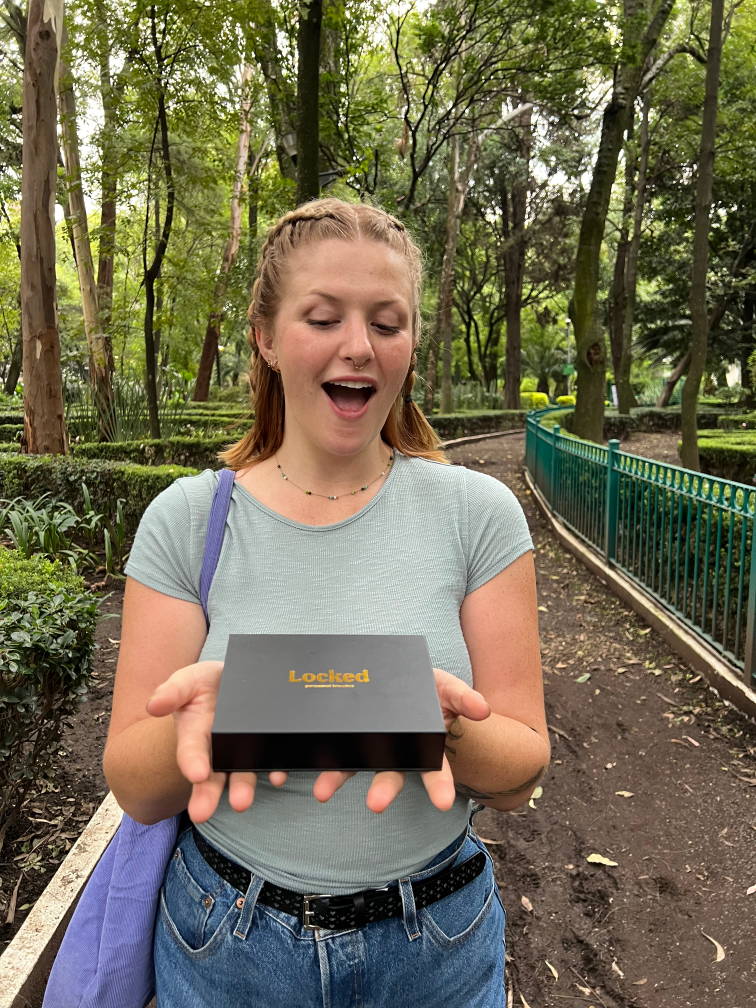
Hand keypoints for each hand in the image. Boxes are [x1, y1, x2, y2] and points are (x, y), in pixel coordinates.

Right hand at [146, 661, 286, 822]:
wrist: (232, 680)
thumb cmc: (204, 685)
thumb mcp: (187, 682)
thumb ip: (172, 691)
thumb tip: (153, 706)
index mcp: (194, 733)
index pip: (190, 751)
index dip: (192, 762)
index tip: (196, 773)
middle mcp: (217, 749)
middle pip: (212, 775)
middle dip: (208, 793)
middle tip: (202, 813)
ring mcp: (242, 750)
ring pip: (242, 774)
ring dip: (243, 788)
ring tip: (241, 802)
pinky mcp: (266, 746)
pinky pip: (271, 762)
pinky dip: (275, 770)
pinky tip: (278, 776)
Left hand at [312, 668, 490, 813]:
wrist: (397, 682)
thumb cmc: (424, 689)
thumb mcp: (446, 688)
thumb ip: (462, 696)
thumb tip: (483, 709)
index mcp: (421, 739)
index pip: (433, 767)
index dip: (438, 785)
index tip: (444, 804)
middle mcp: (394, 748)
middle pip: (390, 772)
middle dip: (384, 788)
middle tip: (376, 805)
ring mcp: (366, 745)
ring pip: (351, 764)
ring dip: (335, 776)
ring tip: (319, 792)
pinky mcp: (339, 737)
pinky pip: (320, 748)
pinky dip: (300, 758)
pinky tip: (280, 771)